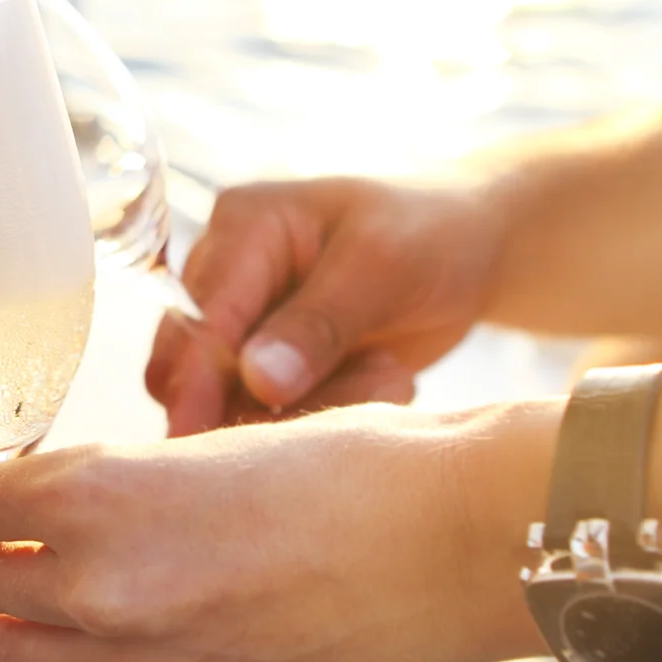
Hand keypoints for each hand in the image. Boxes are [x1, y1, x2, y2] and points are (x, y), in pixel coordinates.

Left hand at [0, 402, 547, 661]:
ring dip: (14, 625)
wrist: (459, 541)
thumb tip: (29, 518)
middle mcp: (102, 592)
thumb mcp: (204, 447)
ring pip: (16, 661)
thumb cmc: (357, 471)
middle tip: (13, 539)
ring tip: (33, 598)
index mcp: (95, 500)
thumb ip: (107, 487)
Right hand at [146, 177, 503, 434]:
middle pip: (191, 369)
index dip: (198, 379)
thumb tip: (258, 382)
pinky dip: (327, 414)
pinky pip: (270, 416)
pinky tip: (387, 382)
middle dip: (258, 404)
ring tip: (389, 379)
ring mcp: (246, 326)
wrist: (470, 250)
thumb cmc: (430, 234)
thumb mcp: (382, 267)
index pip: (199, 316)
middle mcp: (227, 276)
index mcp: (242, 227)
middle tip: (349, 403)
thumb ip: (317, 324)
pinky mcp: (270, 368)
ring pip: (231, 404)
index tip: (200, 434)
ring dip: (308, 411)